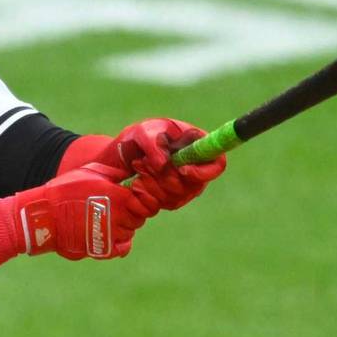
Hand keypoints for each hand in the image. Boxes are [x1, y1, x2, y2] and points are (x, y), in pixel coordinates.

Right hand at [15, 163, 159, 259]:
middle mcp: (119, 216)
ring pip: (130, 232)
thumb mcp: (92, 172)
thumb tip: (133, 169)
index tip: (131, 199)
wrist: (45, 214)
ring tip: (109, 220)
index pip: (146, 202)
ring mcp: (110, 234)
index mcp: (119, 196)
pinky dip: (120, 244)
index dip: (140, 201)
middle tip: (118, 210)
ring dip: (124, 228)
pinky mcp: (102, 248)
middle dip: (132, 214)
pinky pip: (122, 248)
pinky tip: (110, 235)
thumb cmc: (66, 189)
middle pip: (139, 218)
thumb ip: (115, 173)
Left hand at [97, 118, 226, 209]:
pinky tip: (136, 181)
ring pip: (177, 197)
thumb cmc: (138, 138)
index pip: (217, 164)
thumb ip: (154, 144)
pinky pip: (163, 204)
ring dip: (153, 184)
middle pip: (194, 186)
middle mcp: (195, 168)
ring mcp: (183, 185)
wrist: (119, 157)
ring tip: (138, 168)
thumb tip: (164, 164)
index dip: (202, 172)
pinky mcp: (170, 198)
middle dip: (166, 177)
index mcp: (197, 145)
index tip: (182, 170)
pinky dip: (147, 194)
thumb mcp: (144, 132)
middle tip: (144, 163)